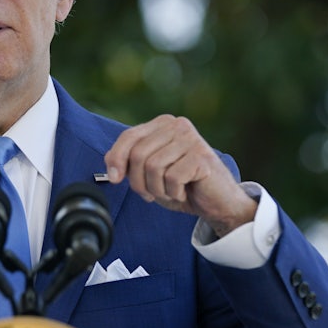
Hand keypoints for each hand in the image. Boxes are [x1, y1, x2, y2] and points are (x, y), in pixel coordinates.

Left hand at [104, 115, 256, 236]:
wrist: (217, 203)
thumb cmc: (183, 186)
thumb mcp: (149, 174)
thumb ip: (129, 162)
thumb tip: (110, 162)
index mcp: (162, 124)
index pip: (128, 136)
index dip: (116, 159)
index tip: (114, 178)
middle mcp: (177, 125)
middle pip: (138, 154)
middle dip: (139, 182)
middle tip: (152, 193)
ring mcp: (191, 139)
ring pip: (153, 167)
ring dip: (158, 189)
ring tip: (171, 191)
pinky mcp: (201, 156)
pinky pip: (172, 178)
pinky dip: (173, 192)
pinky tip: (184, 191)